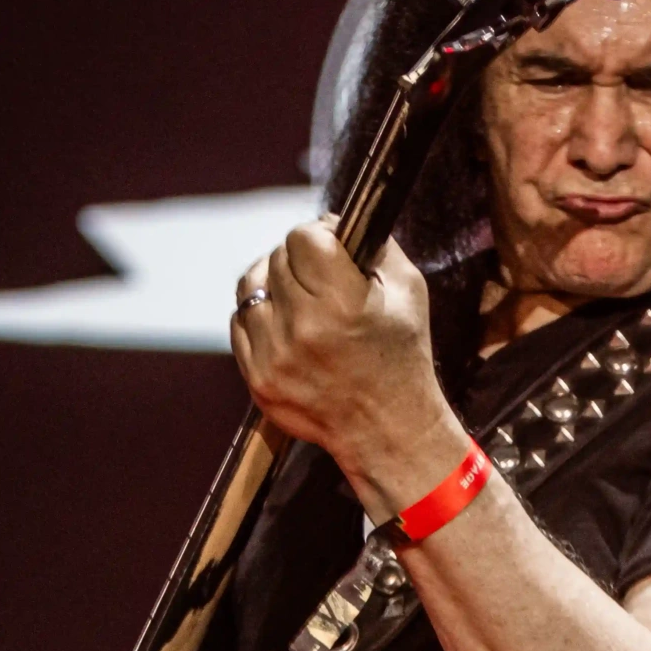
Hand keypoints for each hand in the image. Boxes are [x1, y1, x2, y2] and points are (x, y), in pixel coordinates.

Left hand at [232, 222, 460, 510]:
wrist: (388, 429)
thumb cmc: (403, 355)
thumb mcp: (409, 293)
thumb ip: (375, 246)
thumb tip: (336, 221)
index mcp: (344, 303)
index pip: (303, 237)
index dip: (318, 235)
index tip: (332, 247)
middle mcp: (304, 328)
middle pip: (276, 258)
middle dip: (299, 261)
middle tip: (323, 279)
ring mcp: (275, 355)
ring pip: (251, 286)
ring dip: (273, 284)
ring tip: (299, 300)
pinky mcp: (257, 378)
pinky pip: (241, 323)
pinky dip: (262, 318)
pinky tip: (289, 329)